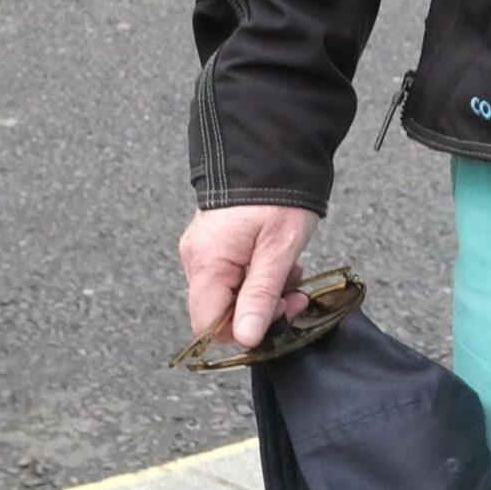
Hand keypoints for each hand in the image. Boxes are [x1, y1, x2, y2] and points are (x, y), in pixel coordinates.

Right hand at [180, 203, 321, 349]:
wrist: (275, 149)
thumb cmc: (279, 194)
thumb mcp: (278, 249)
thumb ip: (259, 296)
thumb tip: (246, 339)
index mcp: (206, 263)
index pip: (209, 326)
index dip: (245, 330)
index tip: (278, 314)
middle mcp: (197, 258)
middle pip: (221, 311)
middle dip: (260, 309)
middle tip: (293, 293)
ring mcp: (204, 249)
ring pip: (229, 294)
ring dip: (263, 291)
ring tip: (290, 272)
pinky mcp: (215, 241)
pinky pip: (231, 274)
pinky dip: (257, 274)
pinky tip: (278, 262)